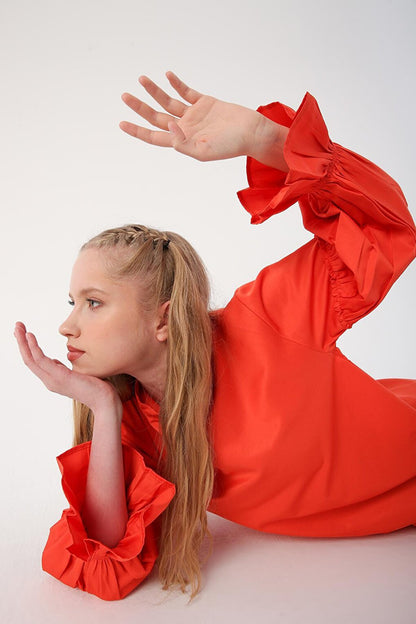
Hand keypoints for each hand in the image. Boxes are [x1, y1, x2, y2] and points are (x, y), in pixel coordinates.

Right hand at [14, 322, 121, 416]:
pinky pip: (41, 360)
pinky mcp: (59, 377)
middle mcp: (49, 380)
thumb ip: (62, 368)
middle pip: (28, 359)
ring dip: (23, 342)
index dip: (27, 347)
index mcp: (52, 379)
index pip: (34, 362)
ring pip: (31, 359)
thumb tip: (55, 361)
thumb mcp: (74, 374)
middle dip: (21, 341)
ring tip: (19, 327)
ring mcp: (53, 380)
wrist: (104, 400)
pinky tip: (30, 336)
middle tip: (16, 325)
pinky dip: (34, 347)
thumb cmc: (94, 386)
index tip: (24, 333)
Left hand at [119, 71, 288, 169]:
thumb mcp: (204, 150)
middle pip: (156, 117)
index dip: (137, 131)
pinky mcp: (205, 103)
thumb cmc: (231, 146)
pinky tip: (168, 75)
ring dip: (155, 91)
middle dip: (140, 107)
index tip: (122, 123)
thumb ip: (182, 141)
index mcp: (183, 142)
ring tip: (142, 79)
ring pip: (168, 102)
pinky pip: (186, 92)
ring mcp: (194, 115)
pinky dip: (176, 84)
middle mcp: (185, 128)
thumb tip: (168, 127)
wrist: (252, 132)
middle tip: (124, 96)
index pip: (155, 136)